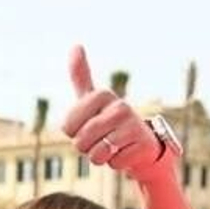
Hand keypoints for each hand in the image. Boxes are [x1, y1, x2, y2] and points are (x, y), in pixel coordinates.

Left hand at [62, 45, 165, 180]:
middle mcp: (120, 106)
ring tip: (112, 145)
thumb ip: (81, 76)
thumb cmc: (110, 122)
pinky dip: (116, 163)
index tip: (87, 125)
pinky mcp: (142, 144)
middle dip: (86, 147)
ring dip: (100, 156)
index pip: (67, 126)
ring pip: (97, 154)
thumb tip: (76, 45)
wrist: (141, 143)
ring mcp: (133, 125)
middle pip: (81, 141)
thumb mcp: (92, 99)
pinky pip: (114, 163)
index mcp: (102, 95)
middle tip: (100, 139)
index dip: (73, 133)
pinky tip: (125, 152)